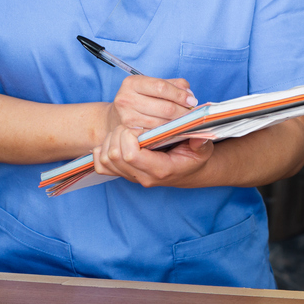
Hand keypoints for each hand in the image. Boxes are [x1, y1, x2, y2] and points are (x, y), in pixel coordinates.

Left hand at [91, 126, 214, 188]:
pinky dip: (101, 152)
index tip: (141, 127)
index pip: (130, 155)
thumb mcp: (203, 149)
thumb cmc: (194, 157)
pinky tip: (114, 141)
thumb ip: (201, 143)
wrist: (188, 171)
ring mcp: (131, 177)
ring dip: (111, 140)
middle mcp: (142, 176)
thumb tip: (199, 137)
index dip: (129, 137)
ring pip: (105, 159)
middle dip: (119, 135)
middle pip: (114, 155)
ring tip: (125, 132)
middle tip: (132, 127)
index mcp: (160, 169)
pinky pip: (101, 166)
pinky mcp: (124, 174)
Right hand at [105, 76, 197, 134]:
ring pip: (161, 123)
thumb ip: (174, 85)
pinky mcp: (129, 132)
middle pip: (164, 107)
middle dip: (182, 112)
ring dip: (177, 124)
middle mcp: (126, 99)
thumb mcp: (153, 85)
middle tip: (193, 114)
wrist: (117, 116)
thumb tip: (189, 94)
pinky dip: (166, 132)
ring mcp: (126, 117)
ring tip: (185, 122)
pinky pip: (154, 134)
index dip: (180, 95)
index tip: (192, 101)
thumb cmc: (141, 98)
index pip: (162, 87)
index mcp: (133, 83)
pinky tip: (174, 130)